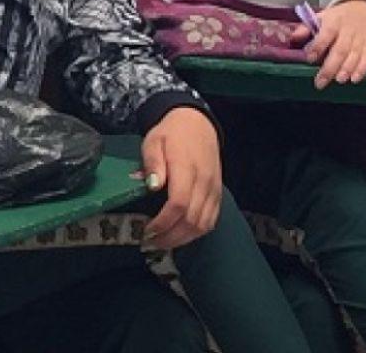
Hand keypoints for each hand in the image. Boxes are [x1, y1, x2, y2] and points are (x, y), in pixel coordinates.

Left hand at [140, 107, 220, 249]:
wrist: (197, 123)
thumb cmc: (171, 133)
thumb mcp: (153, 141)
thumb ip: (153, 163)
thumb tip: (153, 186)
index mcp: (187, 168)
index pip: (179, 203)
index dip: (163, 222)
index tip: (147, 230)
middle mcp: (204, 182)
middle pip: (192, 219)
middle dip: (170, 237)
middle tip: (150, 242)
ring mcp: (214, 189)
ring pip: (204, 224)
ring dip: (183, 239)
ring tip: (162, 242)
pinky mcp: (219, 193)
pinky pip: (211, 220)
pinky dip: (196, 232)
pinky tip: (180, 235)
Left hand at [289, 0, 365, 88]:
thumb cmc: (337, 18)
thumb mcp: (321, 17)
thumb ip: (306, 28)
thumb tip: (293, 38)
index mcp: (333, 22)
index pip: (325, 34)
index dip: (318, 46)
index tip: (310, 59)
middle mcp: (348, 31)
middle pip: (340, 50)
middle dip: (330, 67)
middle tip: (320, 82)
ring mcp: (361, 38)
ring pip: (355, 55)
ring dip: (347, 69)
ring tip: (338, 80)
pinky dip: (362, 69)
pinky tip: (354, 79)